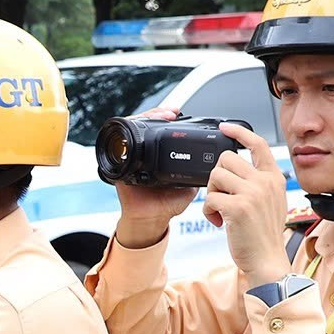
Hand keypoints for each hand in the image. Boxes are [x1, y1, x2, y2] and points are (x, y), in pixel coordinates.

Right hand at [109, 108, 197, 247]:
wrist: (151, 220)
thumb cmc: (167, 205)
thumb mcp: (188, 186)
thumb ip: (197, 173)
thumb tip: (212, 162)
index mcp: (160, 157)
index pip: (162, 130)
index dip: (168, 119)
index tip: (177, 115)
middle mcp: (145, 154)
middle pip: (147, 124)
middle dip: (158, 114)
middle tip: (170, 114)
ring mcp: (132, 158)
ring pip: (134, 129)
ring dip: (146, 119)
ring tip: (160, 117)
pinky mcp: (121, 166)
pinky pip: (121, 146)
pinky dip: (128, 134)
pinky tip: (138, 126)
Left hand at [204, 123, 291, 284]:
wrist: (266, 260)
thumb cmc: (262, 234)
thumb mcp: (270, 201)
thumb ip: (258, 182)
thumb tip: (235, 168)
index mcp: (273, 177)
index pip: (257, 144)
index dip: (239, 132)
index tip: (225, 128)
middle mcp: (265, 181)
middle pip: (226, 159)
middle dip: (216, 177)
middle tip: (221, 197)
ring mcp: (253, 193)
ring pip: (215, 176)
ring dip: (211, 194)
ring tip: (221, 210)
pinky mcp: (238, 207)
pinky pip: (210, 198)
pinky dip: (208, 212)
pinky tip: (219, 222)